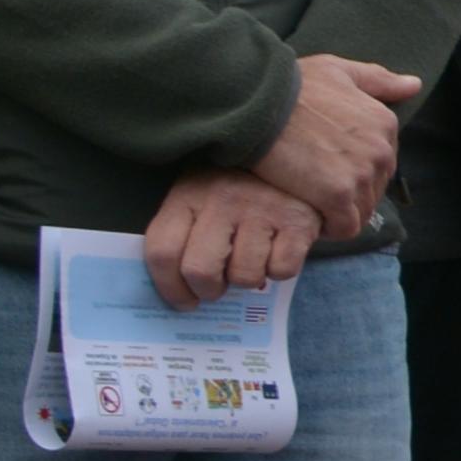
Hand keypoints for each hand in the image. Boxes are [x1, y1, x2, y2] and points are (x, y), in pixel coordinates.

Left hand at [137, 168, 314, 308]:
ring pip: (245, 276)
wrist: (293, 160)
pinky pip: (282, 270)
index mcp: (188, 195)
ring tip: (251, 260)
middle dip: (208, 291)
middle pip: (200, 271)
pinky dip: (280, 270)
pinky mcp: (298, 223)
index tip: (183, 301)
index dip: (169, 287)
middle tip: (216, 289)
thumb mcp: (199, 199)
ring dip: (248, 279)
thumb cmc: (234, 192)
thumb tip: (177, 288)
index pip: (162, 252)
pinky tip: (277, 250)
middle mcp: (222, 201)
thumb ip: (182, 236)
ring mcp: (262, 210)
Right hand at [247, 52, 421, 231]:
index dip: (354, 170)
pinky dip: (331, 229)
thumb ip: (377, 81)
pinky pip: (346, 227)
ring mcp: (362, 174)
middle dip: (348, 193)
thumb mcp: (338, 71)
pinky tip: (312, 218)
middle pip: (374, 189)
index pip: (382, 164)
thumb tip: (413, 85)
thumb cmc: (291, 85)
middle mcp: (381, 150)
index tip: (326, 168)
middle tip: (314, 186)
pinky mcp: (339, 195)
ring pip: (362, 211)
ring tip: (311, 201)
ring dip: (339, 212)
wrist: (256, 103)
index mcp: (385, 123)